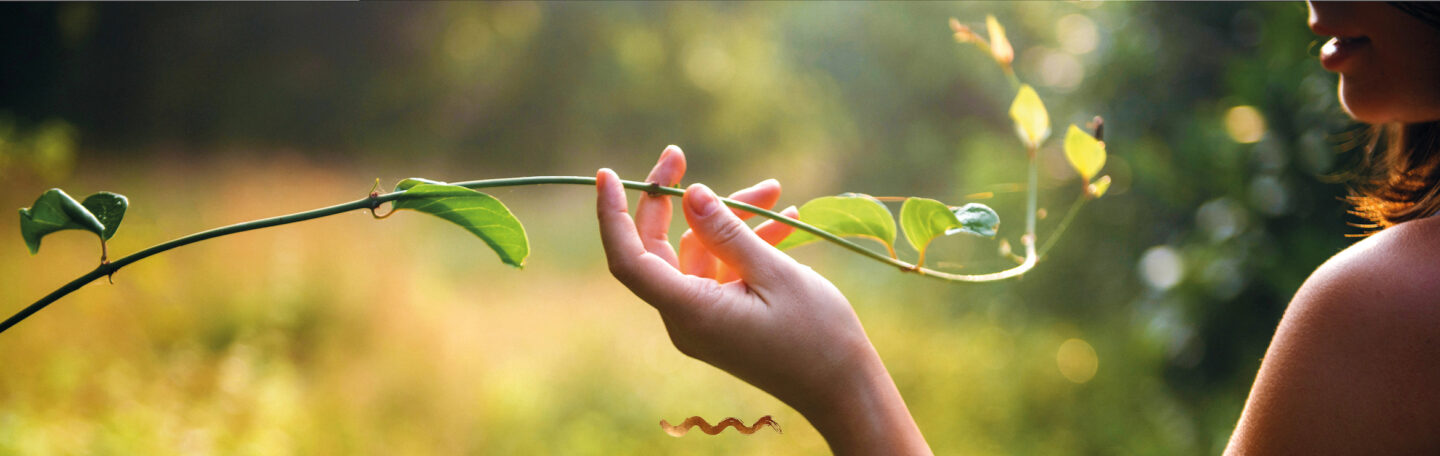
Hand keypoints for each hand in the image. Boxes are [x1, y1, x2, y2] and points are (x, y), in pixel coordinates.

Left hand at [595, 145, 929, 454]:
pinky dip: (743, 245)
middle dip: (671, 200)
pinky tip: (784, 220)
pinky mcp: (722, 319)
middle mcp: (685, 317)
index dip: (612, 215)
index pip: (628, 259)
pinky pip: (720, 271)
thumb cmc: (817, 334)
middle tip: (679, 154)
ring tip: (774, 191)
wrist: (844, 388)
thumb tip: (690, 193)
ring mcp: (703, 320)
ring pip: (697, 253)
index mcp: (689, 310)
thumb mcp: (775, 273)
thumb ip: (728, 232)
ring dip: (729, 220)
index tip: (608, 174)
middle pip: (655, 248)